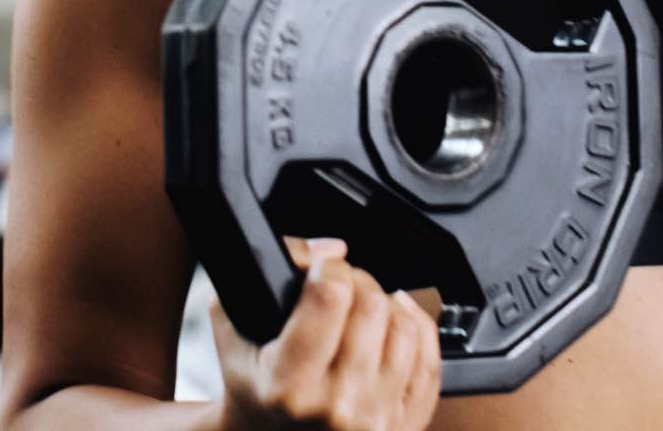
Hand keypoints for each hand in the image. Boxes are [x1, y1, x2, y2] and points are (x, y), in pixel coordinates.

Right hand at [211, 238, 440, 430]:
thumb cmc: (253, 383)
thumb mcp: (233, 321)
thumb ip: (276, 266)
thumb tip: (332, 250)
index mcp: (288, 386)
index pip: (332, 295)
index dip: (329, 268)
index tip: (321, 271)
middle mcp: (337, 410)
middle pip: (372, 304)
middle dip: (357, 282)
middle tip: (338, 292)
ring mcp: (375, 421)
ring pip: (406, 326)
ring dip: (385, 306)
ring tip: (359, 313)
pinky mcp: (405, 425)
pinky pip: (429, 356)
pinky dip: (413, 328)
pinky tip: (388, 326)